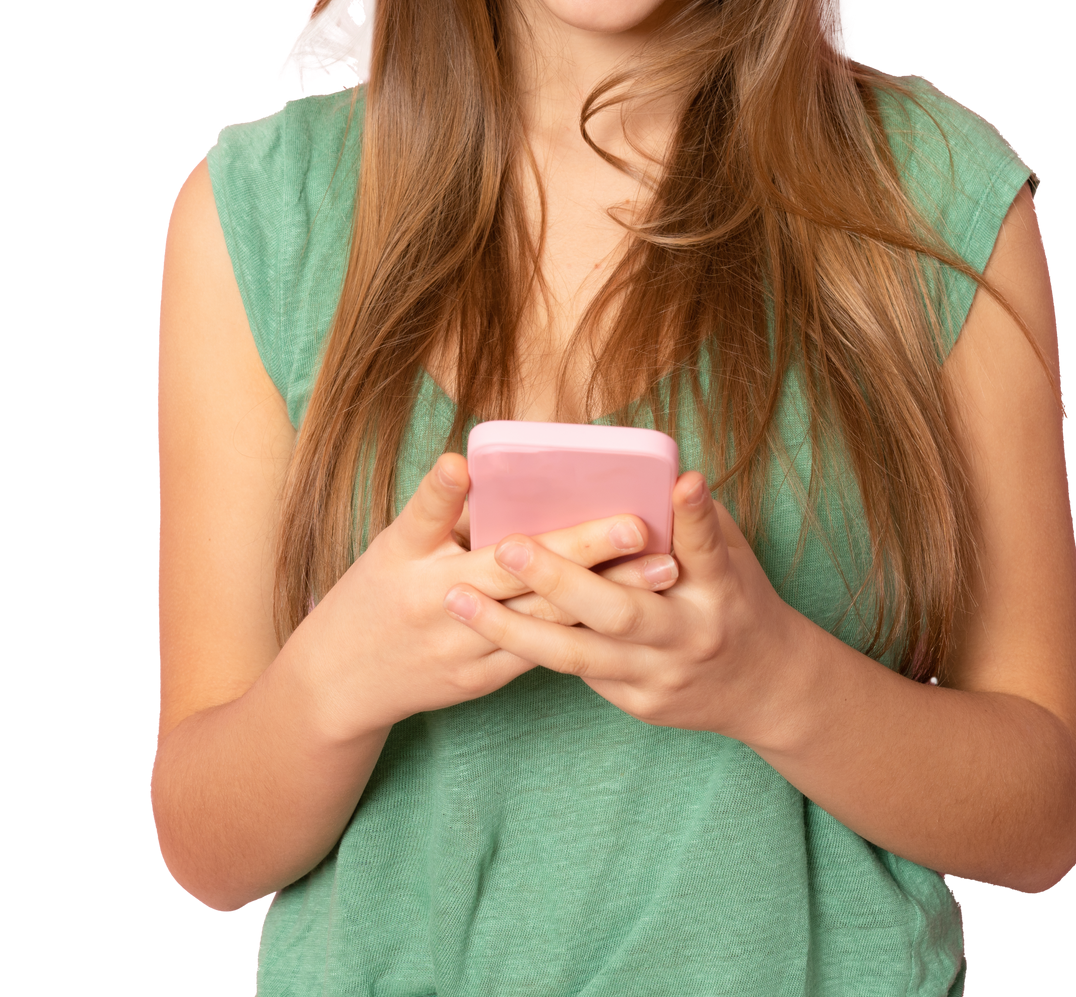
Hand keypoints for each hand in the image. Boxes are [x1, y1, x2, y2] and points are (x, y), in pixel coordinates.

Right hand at [300, 454, 680, 743]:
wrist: (341, 683)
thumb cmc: (375, 595)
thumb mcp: (392, 547)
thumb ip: (442, 512)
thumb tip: (491, 469)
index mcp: (406, 559)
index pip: (426, 516)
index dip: (444, 490)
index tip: (462, 462)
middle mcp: (434, 602)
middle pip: (513, 571)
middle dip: (580, 547)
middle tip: (637, 522)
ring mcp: (461, 647)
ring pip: (545, 616)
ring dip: (607, 590)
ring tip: (662, 568)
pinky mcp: (482, 679)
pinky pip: (544, 651)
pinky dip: (590, 627)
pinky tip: (637, 609)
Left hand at [441, 471, 798, 741]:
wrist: (763, 687)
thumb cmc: (736, 597)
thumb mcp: (731, 553)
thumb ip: (692, 521)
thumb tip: (656, 472)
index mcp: (722, 588)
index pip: (707, 547)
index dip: (695, 515)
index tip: (684, 481)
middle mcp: (690, 634)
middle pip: (621, 610)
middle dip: (560, 579)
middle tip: (508, 548)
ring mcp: (659, 674)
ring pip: (577, 653)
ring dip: (513, 626)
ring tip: (459, 600)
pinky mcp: (637, 702)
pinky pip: (576, 669)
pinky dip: (528, 645)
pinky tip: (482, 626)